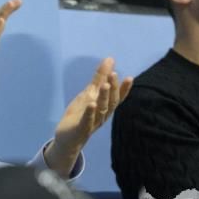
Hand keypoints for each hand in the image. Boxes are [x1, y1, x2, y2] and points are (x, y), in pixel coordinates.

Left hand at [44, 58, 132, 175]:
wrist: (68, 138)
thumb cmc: (81, 114)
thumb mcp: (89, 93)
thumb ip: (99, 78)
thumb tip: (110, 59)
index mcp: (105, 107)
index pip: (116, 97)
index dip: (123, 89)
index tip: (129, 77)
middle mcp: (102, 115)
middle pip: (110, 102)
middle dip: (112, 88)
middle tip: (114, 74)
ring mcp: (92, 122)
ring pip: (101, 110)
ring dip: (103, 97)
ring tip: (104, 85)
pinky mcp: (81, 128)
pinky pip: (87, 120)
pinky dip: (90, 112)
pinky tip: (92, 103)